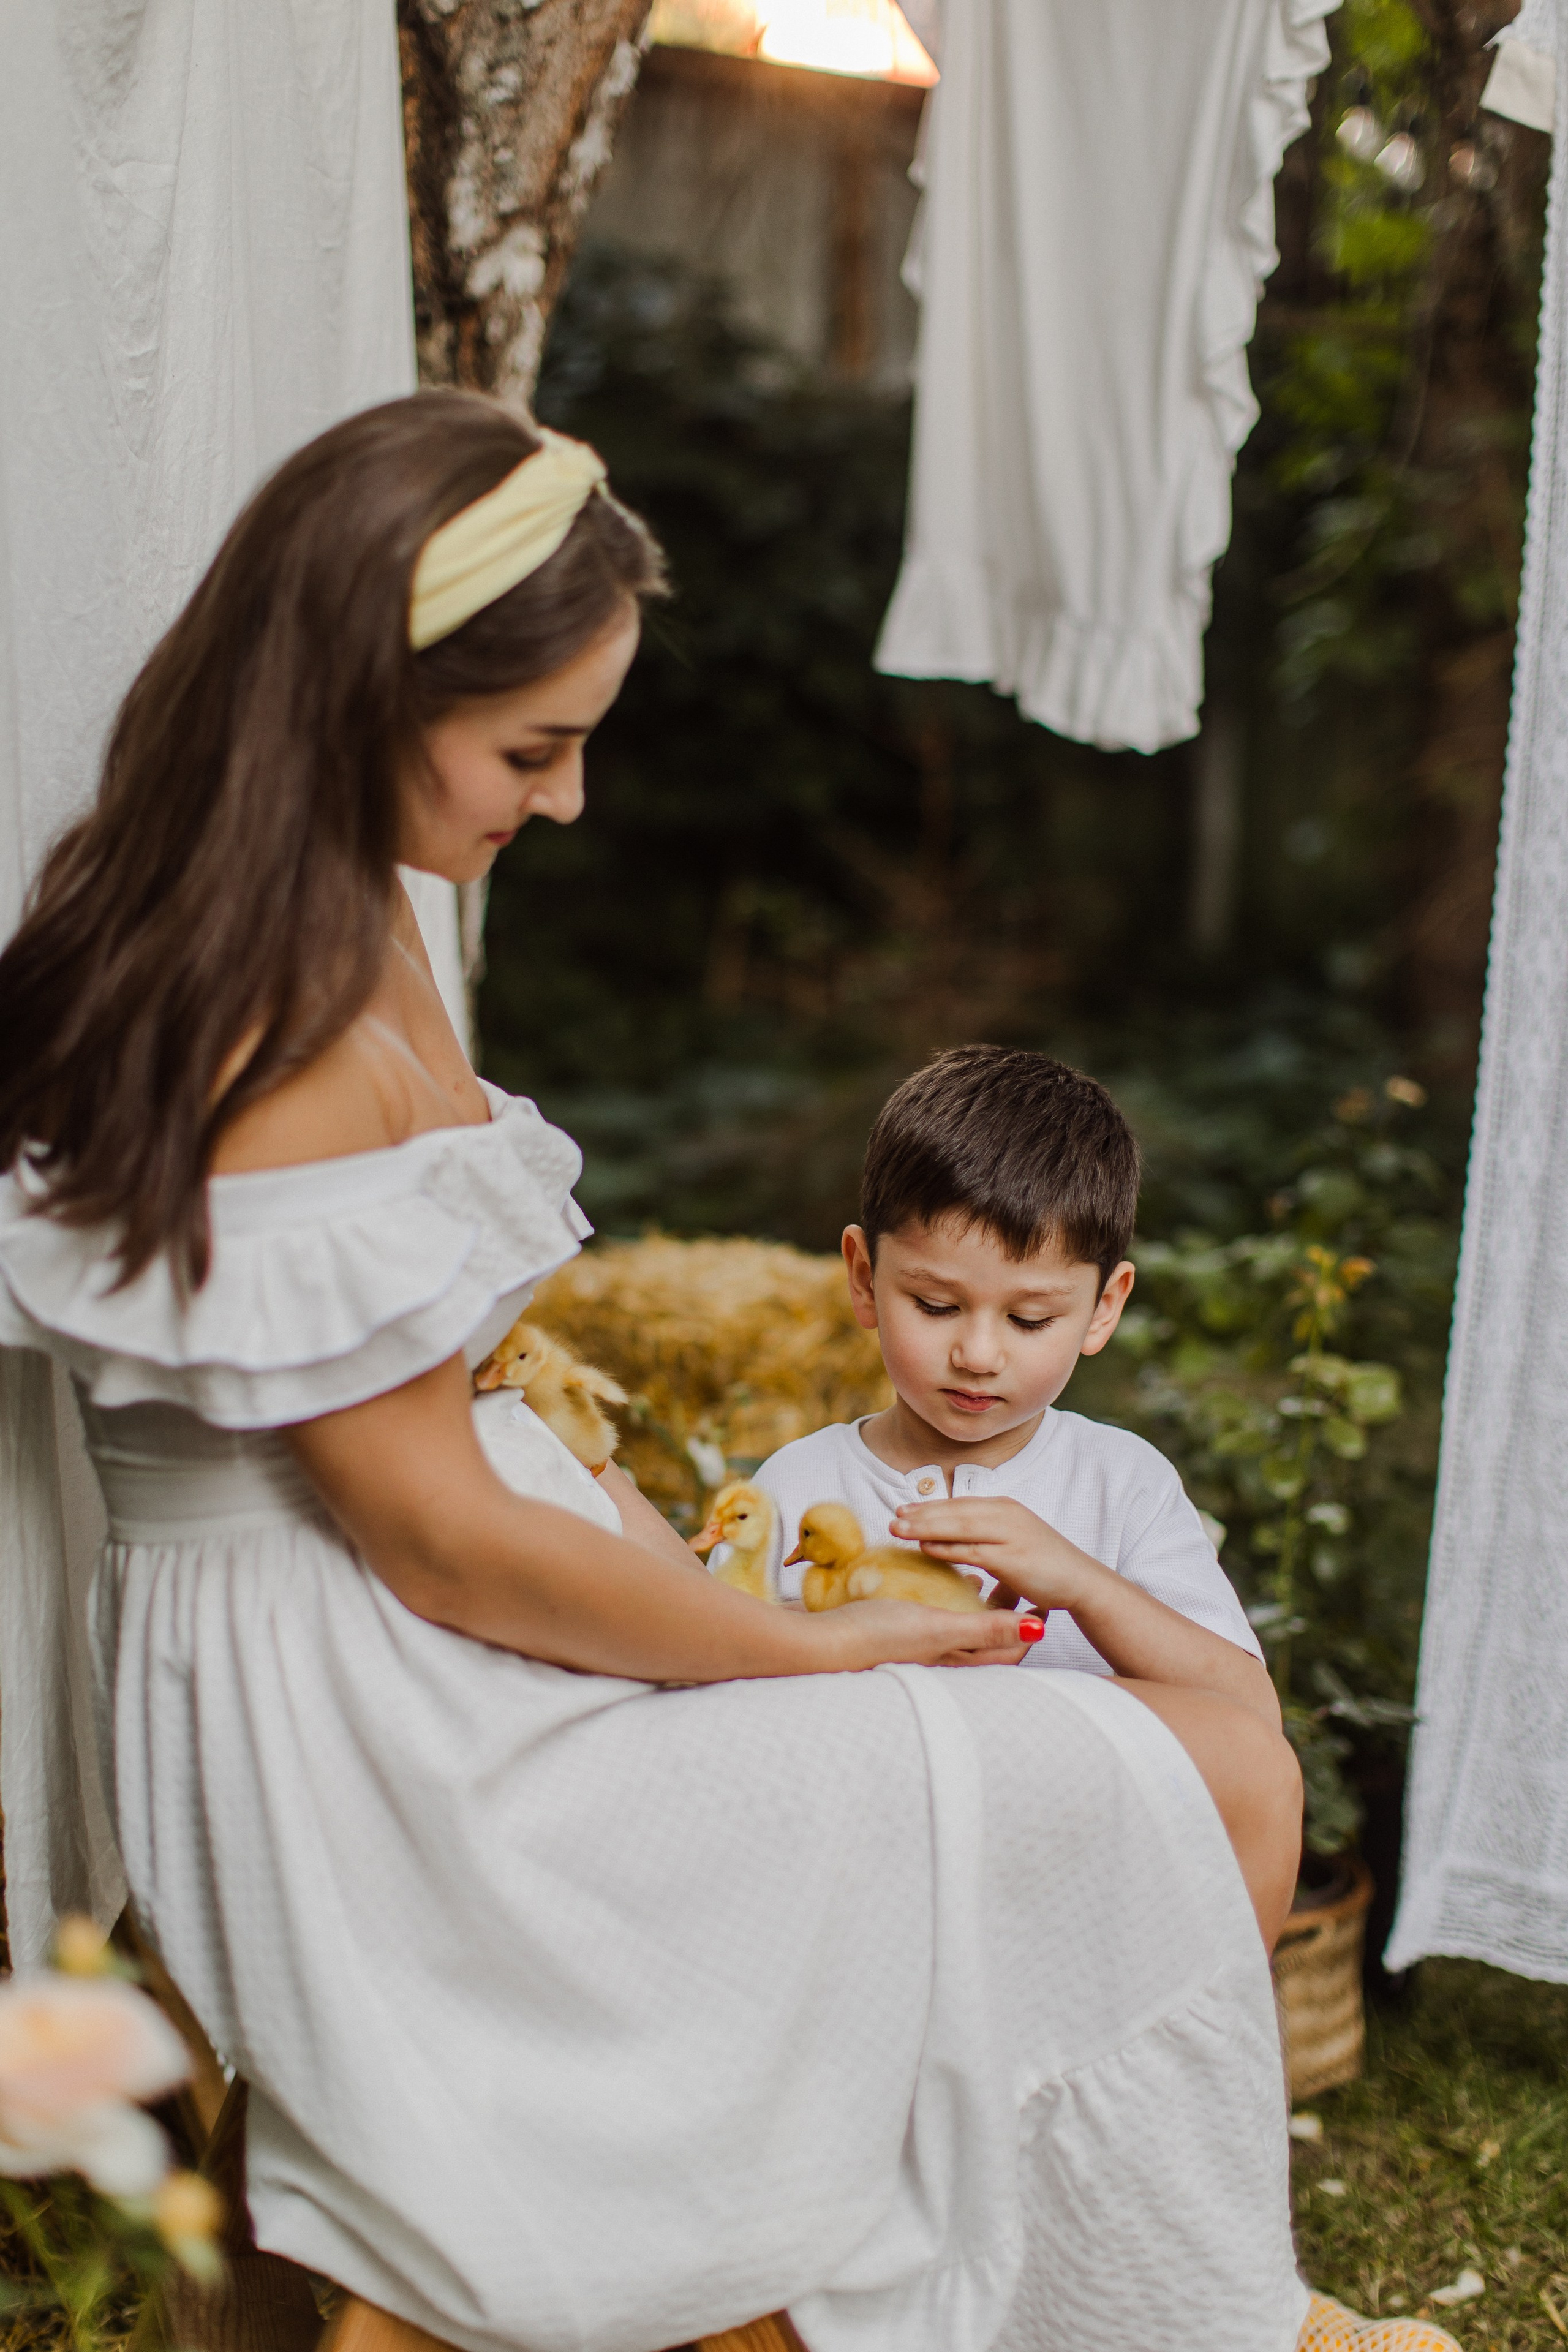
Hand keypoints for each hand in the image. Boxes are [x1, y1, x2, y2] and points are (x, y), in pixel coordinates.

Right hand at [808, 1596, 1034, 1671]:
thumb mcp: (938, 1627)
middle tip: (1014, 1582)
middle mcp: (941, 1658)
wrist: (817, 1642)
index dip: (1030, 1629)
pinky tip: (935, 1575)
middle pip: (986, 1641)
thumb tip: (1037, 1631)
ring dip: (973, 1605)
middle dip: (1006, 1614)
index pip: (1008, 1653)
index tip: (1040, 1600)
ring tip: (980, 1576)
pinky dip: (942, 1598)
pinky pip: (931, 1617)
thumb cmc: (877, 1634)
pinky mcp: (896, 1633)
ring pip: (958, 1628)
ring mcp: (917, 1647)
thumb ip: (986, 1628)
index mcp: (956, 1659)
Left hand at [888, 1495, 1100, 1614]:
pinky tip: (925, 1548)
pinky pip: (972, 1551)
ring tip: (898, 1529)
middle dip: (921, 1513)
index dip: (931, 1506)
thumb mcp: (1013, 1541)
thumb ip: (987, 1538)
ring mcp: (1010, 1534)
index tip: (904, 1509)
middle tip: (893, 1516)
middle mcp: (1006, 1515)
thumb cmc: (1047, 1565)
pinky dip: (946, 1548)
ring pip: (959, 1526)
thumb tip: (958, 1544)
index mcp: (1005, 1508)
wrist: (1081, 1581)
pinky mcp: (1012, 1557)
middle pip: (955, 1510)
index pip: (960, 1504)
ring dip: (926, 1527)